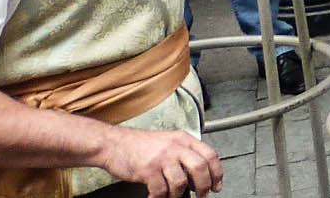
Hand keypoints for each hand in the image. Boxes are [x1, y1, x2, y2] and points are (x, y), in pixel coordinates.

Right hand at [94, 126, 222, 197]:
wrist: (113, 143)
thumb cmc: (139, 145)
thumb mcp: (167, 142)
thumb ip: (184, 153)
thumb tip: (200, 174)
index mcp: (183, 139)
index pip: (210, 155)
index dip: (217, 173)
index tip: (217, 185)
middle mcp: (175, 146)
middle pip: (200, 168)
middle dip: (204, 186)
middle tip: (202, 196)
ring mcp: (161, 158)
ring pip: (181, 182)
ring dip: (179, 195)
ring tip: (174, 197)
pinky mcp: (147, 169)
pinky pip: (161, 190)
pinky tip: (156, 197)